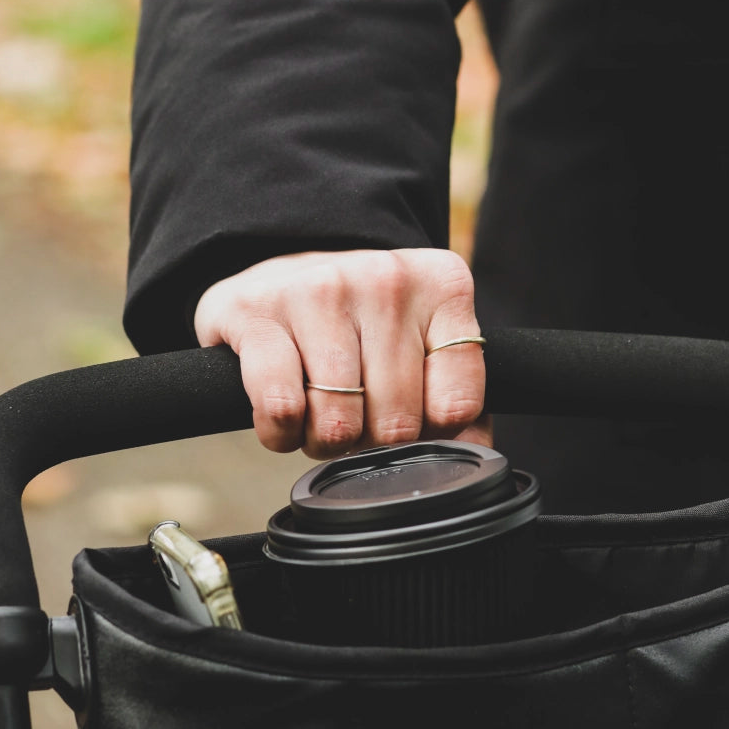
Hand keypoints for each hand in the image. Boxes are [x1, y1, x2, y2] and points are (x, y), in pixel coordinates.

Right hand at [193, 248, 489, 457]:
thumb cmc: (359, 323)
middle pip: (396, 423)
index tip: (409, 415)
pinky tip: (284, 414)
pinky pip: (280, 407)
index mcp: (442, 286)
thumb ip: (457, 398)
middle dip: (370, 442)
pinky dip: (280, 432)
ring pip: (338, 423)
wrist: (282, 270)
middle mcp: (386, 279)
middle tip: (356, 419)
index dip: (428, 433)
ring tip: (319, 414)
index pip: (456, 407)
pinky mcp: (257, 311)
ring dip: (323, 441)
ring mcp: (319, 289)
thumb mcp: (423, 343)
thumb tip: (470, 458)